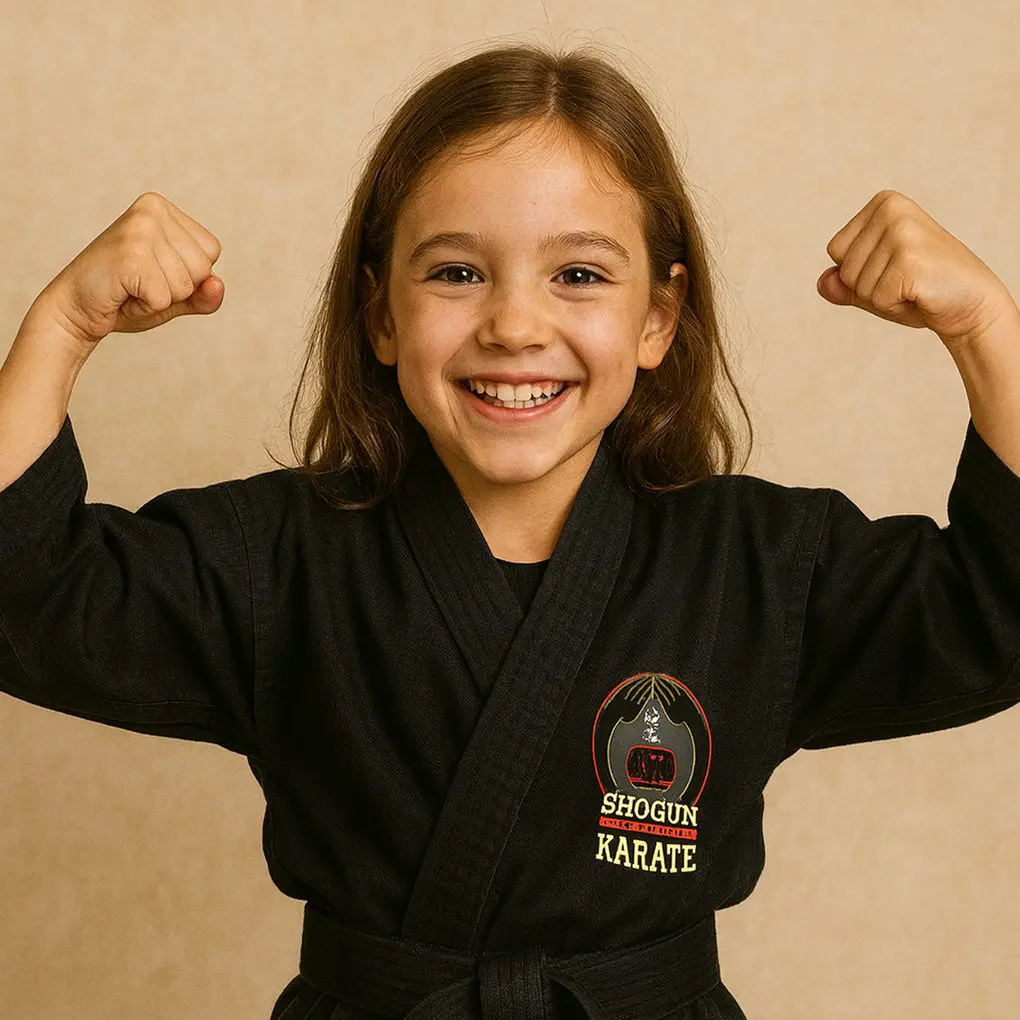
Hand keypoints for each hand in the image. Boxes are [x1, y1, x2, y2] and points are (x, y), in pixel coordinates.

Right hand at [27, 191, 223, 350]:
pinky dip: (146, 307)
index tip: (153, 272)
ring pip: (186, 285)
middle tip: (139, 283)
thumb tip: (218, 284)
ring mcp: (140, 229)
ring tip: (130, 287)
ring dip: (160, 299)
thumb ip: (203, 294)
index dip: (189, 276)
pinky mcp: (130, 255)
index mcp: (163, 209)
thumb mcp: (174, 296)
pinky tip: (123, 294)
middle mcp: (152, 210)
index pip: (211, 251)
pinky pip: (164, 299)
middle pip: (202, 269)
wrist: (74, 308)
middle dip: (176, 290)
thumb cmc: (126, 298)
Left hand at [816, 190, 1018, 350]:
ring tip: (915, 286)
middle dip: (869, 288)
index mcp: (883, 204)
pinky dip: (895, 306)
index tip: (894, 267)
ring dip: (883, 298)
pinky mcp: (910, 259)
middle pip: (844, 269)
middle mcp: (892, 210)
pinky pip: (877, 298)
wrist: (973, 304)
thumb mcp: (874, 284)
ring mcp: (902, 232)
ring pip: (858, 286)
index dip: (858, 273)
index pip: (835, 250)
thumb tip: (822, 282)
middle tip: (907, 280)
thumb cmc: (921, 291)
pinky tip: (921, 294)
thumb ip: (842, 283)